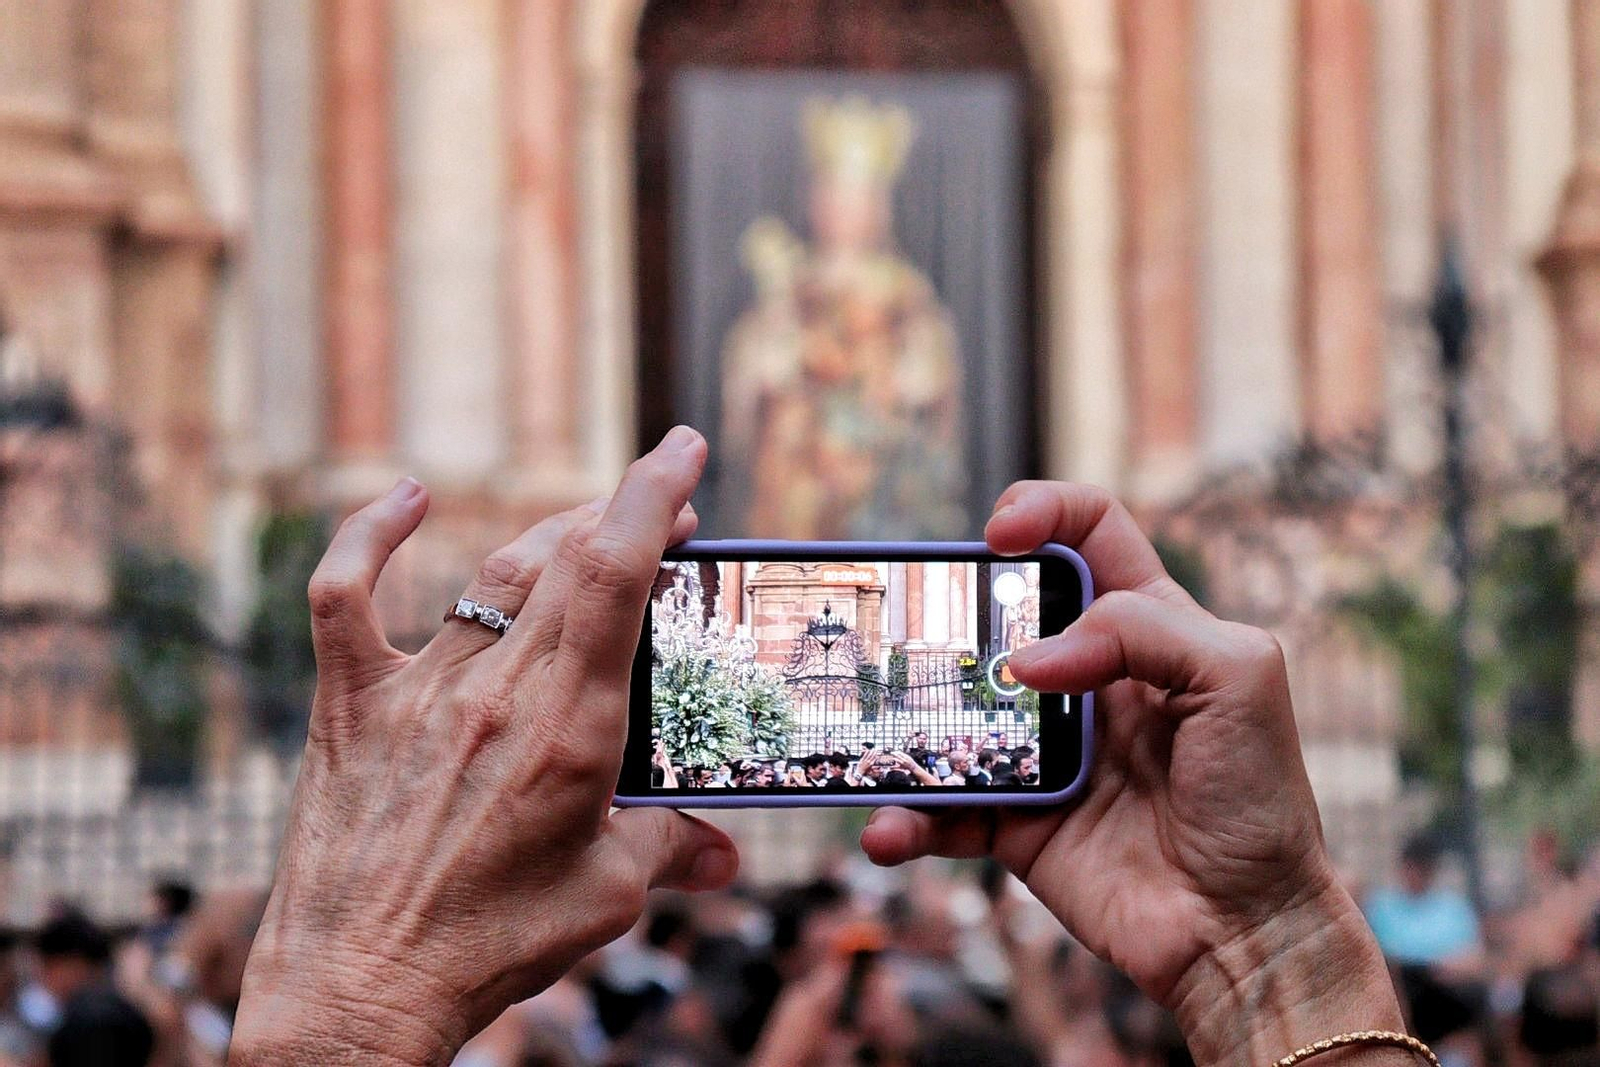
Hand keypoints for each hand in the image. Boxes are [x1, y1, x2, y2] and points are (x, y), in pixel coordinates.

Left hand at [230, 427, 737, 1066]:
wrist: (360, 992)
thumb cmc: (489, 947)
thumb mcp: (607, 898)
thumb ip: (671, 850)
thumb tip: (723, 851)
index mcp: (570, 729)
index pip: (619, 574)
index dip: (655, 493)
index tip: (683, 448)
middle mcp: (495, 691)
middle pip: (567, 557)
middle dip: (626, 514)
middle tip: (665, 510)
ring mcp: (416, 690)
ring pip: (492, 572)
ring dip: (550, 535)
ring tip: (590, 526)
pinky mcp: (350, 706)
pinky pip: (344, 595)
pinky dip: (370, 535)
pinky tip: (405, 498)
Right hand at [859, 482, 1406, 1066]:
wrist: (1244, 931)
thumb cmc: (1261, 800)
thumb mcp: (1241, 678)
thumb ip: (1145, 630)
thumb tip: (1029, 660)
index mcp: (1147, 626)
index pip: (1089, 533)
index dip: (1042, 511)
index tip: (999, 535)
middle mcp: (1088, 679)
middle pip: (999, 612)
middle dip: (947, 607)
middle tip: (920, 629)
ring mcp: (1045, 750)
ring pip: (952, 710)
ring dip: (906, 717)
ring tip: (882, 732)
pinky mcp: (1016, 821)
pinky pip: (941, 808)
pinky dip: (905, 818)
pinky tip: (889, 828)